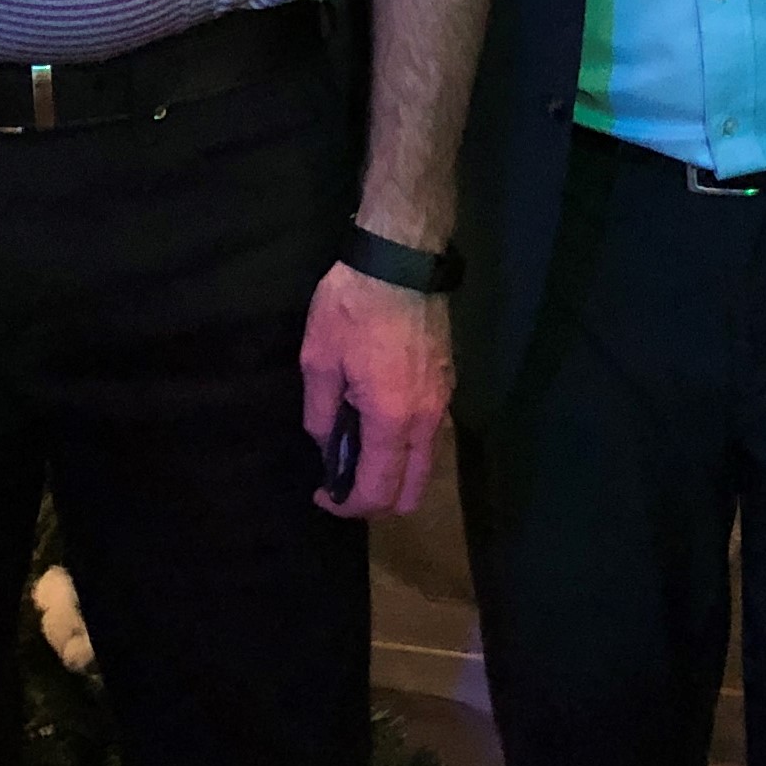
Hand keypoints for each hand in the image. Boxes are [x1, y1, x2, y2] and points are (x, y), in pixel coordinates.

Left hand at [299, 260, 450, 519]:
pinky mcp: (447, 384)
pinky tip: (379, 423)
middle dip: (377, 501)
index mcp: (391, 419)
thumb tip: (327, 445)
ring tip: (358, 451)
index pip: (376, 490)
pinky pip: (430, 437)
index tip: (323, 496)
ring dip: (395, 474)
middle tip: (343, 481)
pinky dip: (406, 447)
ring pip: (425, 465)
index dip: (347, 505)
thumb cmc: (353, 306)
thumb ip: (321, 414)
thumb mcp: (318, 360)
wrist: (401, 259)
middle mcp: (426, 420)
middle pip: (412, 492)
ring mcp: (443, 402)